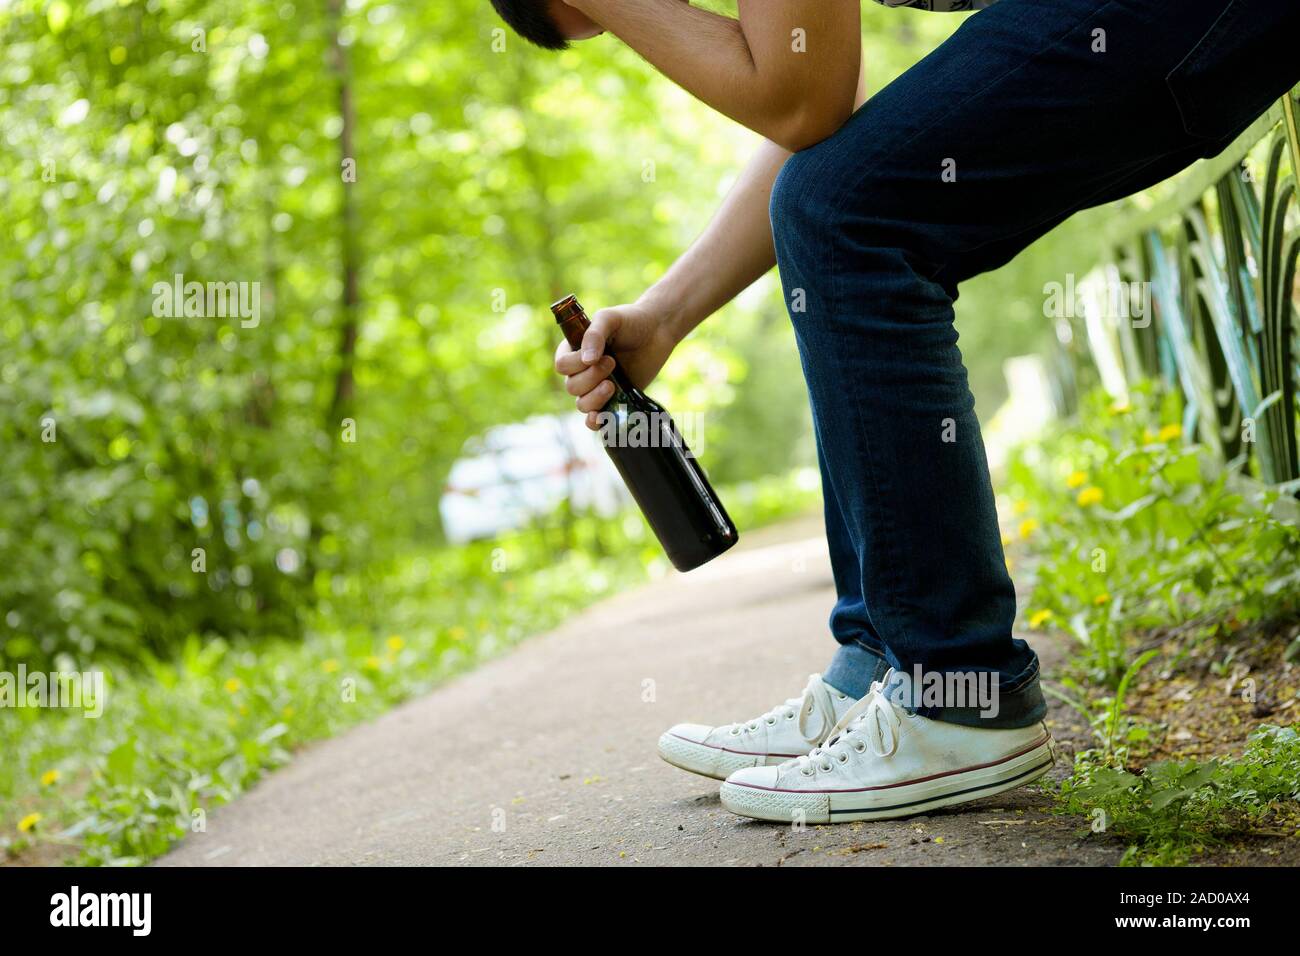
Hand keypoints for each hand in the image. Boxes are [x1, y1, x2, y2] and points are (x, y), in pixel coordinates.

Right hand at [553, 300, 679, 429]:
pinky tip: (601, 417)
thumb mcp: (610, 319)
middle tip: (613, 363)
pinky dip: (595, 422)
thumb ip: (595, 335)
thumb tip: (587, 360)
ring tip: (613, 386)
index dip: (577, 365)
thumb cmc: (631, 320)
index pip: (562, 366)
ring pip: (582, 405)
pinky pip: (595, 420)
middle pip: (572, 387)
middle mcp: (582, 371)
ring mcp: (597, 387)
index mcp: (575, 350)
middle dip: (591, 379)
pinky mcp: (614, 400)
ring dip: (595, 399)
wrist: (658, 331)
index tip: (600, 355)